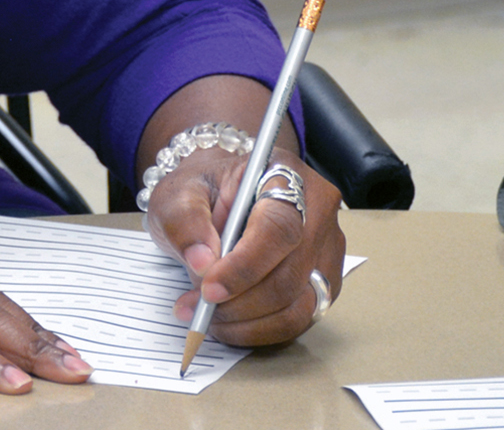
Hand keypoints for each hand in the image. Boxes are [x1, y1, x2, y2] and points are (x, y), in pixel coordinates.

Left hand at [144, 143, 345, 345]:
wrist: (218, 198)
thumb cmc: (202, 191)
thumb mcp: (178, 193)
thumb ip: (185, 220)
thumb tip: (202, 262)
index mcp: (283, 173)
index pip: (277, 227)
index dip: (244, 265)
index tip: (208, 289)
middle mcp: (317, 211)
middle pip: (290, 273)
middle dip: (239, 300)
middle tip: (197, 308)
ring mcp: (326, 249)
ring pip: (297, 304)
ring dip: (247, 321)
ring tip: (205, 316)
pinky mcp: (324, 283)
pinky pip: (298, 320)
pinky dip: (259, 329)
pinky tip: (227, 322)